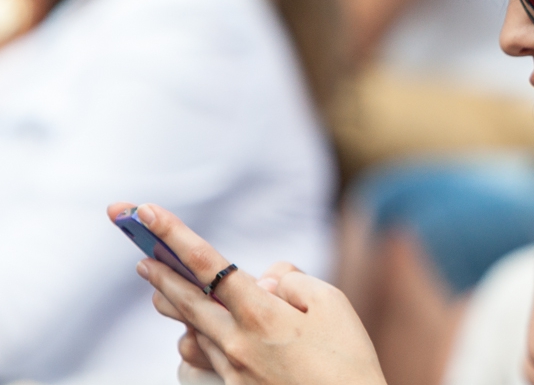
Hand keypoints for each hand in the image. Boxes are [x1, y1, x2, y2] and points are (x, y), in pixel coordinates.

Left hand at [107, 203, 386, 384]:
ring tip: (162, 291)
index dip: (174, 233)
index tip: (145, 211)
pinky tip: (197, 336)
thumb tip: (262, 279)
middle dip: (158, 271)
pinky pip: (199, 362)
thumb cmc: (347, 360)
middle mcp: (235, 344)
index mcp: (261, 314)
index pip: (208, 263)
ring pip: (188, 332)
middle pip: (184, 299)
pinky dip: (195, 343)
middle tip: (139, 256)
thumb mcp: (332, 303)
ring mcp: (230, 372)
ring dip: (177, 308)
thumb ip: (292, 278)